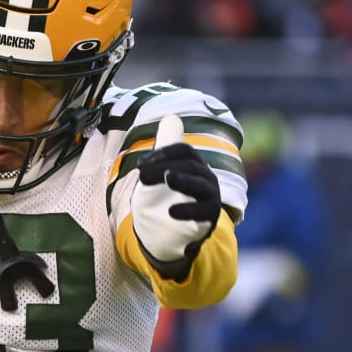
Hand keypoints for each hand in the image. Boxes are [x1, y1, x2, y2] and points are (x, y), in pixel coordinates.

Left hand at [131, 115, 221, 277]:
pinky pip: (204, 211)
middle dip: (164, 167)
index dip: (164, 153)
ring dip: (183, 180)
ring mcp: (211, 197)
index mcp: (193, 164)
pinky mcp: (210, 217)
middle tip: (142, 175)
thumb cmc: (165, 198)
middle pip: (190, 166)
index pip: (183, 151)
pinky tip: (171, 211)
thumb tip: (171, 118)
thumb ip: (165, 149)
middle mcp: (205, 177)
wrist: (168, 233)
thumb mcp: (161, 173)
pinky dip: (188, 210)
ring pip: (201, 185)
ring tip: (168, 178)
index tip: (141, 163)